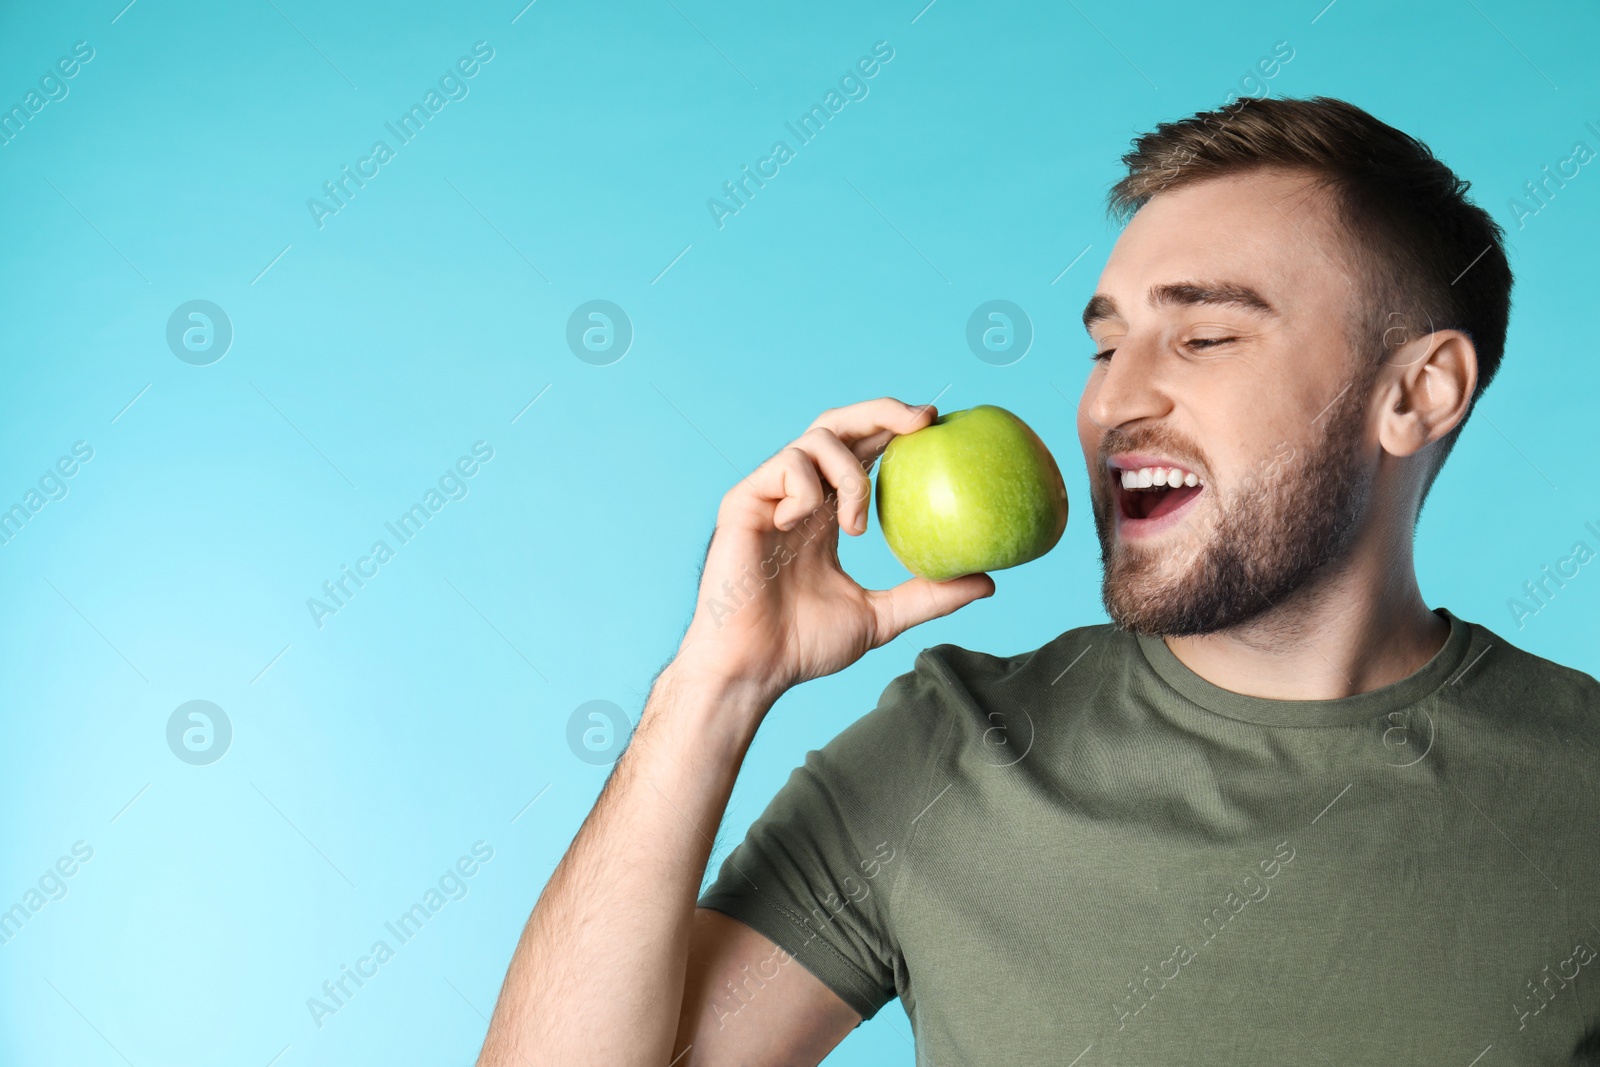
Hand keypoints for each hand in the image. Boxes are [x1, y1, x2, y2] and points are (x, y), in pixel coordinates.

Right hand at [674, 397, 995, 702]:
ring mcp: (770, 494)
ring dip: (849, 476)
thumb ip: (928, 596)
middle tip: (924, 421)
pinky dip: (806, 492)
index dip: (895, 430)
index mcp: (825, 514)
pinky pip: (787, 467)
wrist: (754, 667)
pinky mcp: (744, 499)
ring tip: (856, 525)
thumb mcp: (880, 618)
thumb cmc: (804, 647)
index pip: (862, 453)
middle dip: (883, 410)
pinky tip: (799, 527)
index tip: (938, 426)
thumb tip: (988, 582)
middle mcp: (798, 495)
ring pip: (817, 440)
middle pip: (839, 425)